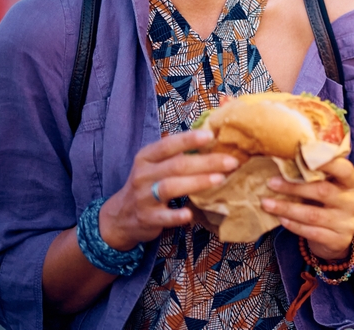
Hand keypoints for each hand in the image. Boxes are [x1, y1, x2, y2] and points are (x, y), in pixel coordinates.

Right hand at [99, 129, 238, 250]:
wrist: (121, 216)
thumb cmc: (149, 184)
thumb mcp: (155, 166)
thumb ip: (177, 155)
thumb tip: (214, 140)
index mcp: (147, 157)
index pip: (167, 145)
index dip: (189, 139)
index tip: (211, 136)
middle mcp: (143, 175)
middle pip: (176, 165)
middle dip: (206, 162)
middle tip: (231, 161)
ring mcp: (144, 197)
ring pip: (170, 187)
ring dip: (197, 182)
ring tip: (220, 179)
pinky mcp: (147, 218)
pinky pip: (163, 217)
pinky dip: (176, 215)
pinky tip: (190, 214)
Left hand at [261, 157, 353, 260]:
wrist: (337, 236)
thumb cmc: (326, 203)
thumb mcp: (327, 186)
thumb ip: (314, 174)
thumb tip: (283, 159)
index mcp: (350, 182)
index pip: (344, 169)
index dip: (327, 162)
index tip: (303, 154)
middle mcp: (351, 201)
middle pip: (323, 191)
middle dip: (294, 187)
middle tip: (271, 182)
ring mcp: (345, 222)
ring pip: (313, 215)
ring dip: (287, 208)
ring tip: (267, 203)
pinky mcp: (337, 240)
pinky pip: (311, 232)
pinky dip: (293, 225)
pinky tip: (280, 219)